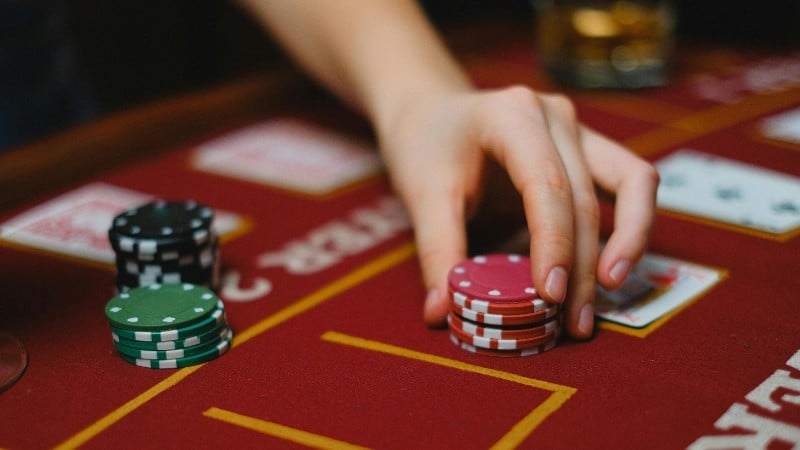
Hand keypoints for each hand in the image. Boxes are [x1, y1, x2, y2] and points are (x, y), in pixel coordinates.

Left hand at [376, 85, 659, 338]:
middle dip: (583, 266)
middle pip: (585, 196)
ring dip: (625, 244)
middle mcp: (555, 116)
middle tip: (572, 323)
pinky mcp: (589, 148)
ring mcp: (578, 129)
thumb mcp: (422, 197)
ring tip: (605, 297)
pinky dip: (630, 225)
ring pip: (630, 183)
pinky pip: (632, 181)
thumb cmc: (425, 148)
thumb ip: (437, 252)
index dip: (554, 244)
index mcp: (512, 116)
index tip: (549, 296)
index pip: (547, 185)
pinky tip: (612, 268)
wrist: (430, 114)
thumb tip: (442, 314)